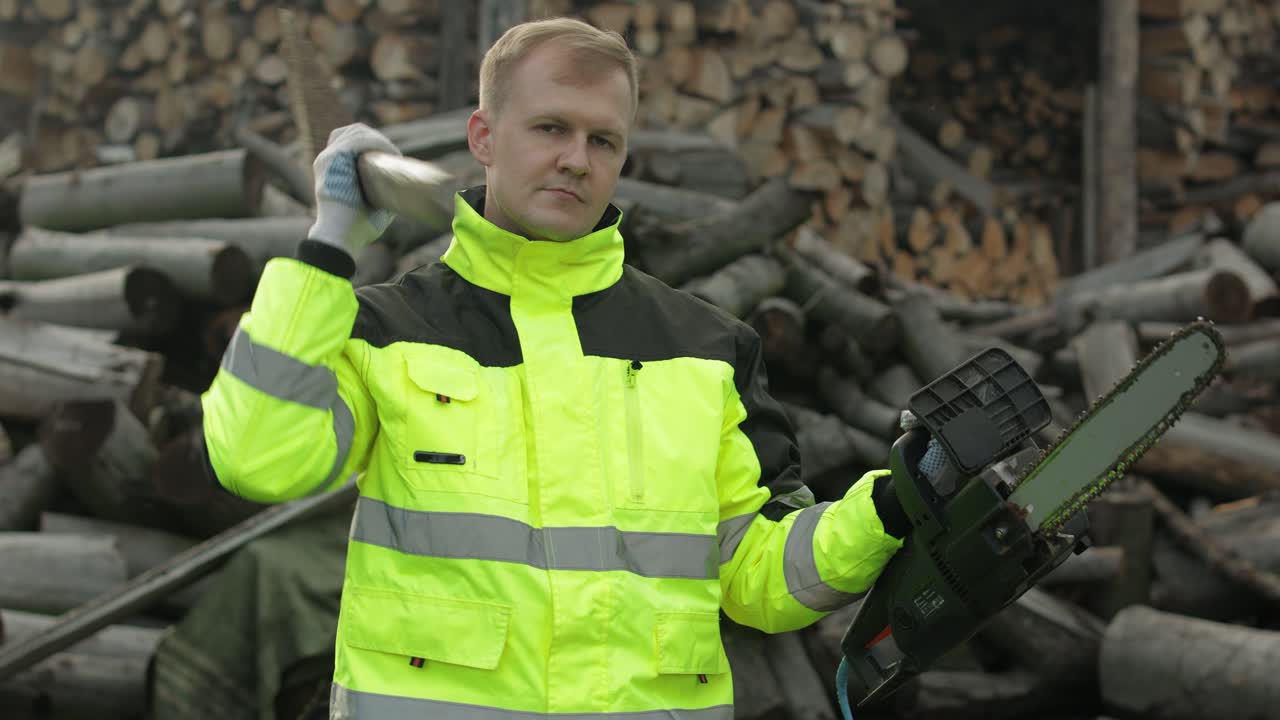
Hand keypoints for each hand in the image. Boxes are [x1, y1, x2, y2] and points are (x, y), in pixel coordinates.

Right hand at [307, 123, 402, 253]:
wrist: (341, 236)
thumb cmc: (358, 227)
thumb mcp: (372, 204)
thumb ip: (382, 192)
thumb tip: (406, 188)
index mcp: (335, 168)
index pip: (352, 140)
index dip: (373, 142)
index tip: (392, 156)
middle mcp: (328, 160)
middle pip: (354, 132)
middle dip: (378, 138)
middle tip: (394, 154)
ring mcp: (328, 158)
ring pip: (356, 131)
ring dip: (378, 139)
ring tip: (392, 153)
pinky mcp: (331, 160)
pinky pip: (355, 140)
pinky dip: (373, 141)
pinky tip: (386, 151)